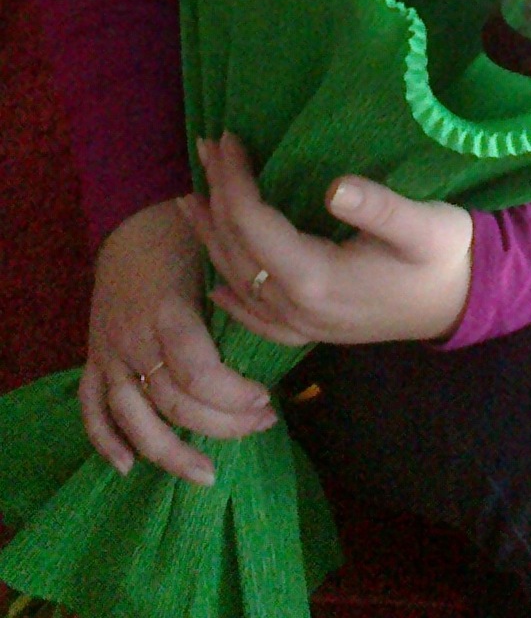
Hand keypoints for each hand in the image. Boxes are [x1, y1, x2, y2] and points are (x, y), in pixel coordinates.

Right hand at [81, 198, 277, 487]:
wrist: (134, 215)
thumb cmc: (186, 236)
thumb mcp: (216, 260)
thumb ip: (236, 302)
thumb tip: (280, 336)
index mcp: (168, 314)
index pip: (199, 376)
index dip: (234, 398)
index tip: (268, 401)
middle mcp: (134, 340)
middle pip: (174, 404)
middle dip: (222, 424)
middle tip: (262, 423)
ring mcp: (109, 352)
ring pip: (134, 419)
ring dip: (172, 452)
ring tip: (207, 472)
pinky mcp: (93, 357)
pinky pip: (92, 408)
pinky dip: (105, 441)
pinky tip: (128, 466)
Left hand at [184, 132, 474, 347]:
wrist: (467, 302)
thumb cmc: (447, 256)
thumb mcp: (424, 224)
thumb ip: (380, 207)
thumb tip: (335, 187)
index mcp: (317, 279)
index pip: (253, 225)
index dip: (234, 180)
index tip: (228, 138)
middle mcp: (299, 307)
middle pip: (238, 249)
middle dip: (217, 197)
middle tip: (206, 149)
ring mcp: (303, 324)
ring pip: (239, 281)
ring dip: (212, 237)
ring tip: (191, 198)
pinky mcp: (314, 330)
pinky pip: (257, 317)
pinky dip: (230, 294)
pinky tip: (217, 283)